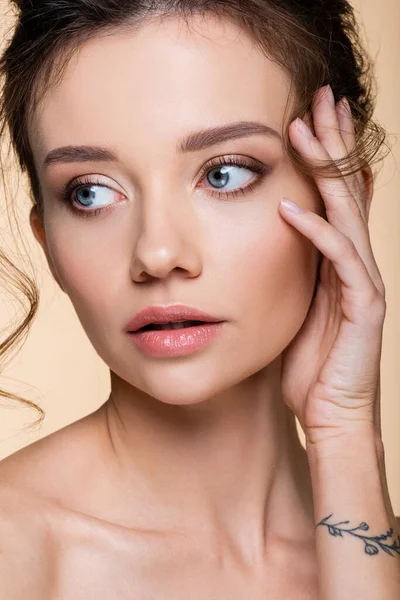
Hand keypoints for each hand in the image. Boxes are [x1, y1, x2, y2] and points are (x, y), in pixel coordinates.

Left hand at [279, 85, 385, 445]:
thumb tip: (271, 240)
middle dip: (335, 143)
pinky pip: (339, 261)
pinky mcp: (364, 306)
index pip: (336, 196)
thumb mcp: (295, 307)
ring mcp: (363, 282)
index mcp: (338, 262)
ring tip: (306, 129)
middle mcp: (356, 263)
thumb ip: (292, 272)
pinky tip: (290, 208)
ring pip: (348, 213)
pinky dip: (316, 233)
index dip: (327, 155)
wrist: (332, 413)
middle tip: (321, 97)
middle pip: (348, 191)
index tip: (309, 116)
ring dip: (327, 171)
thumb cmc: (310, 364)